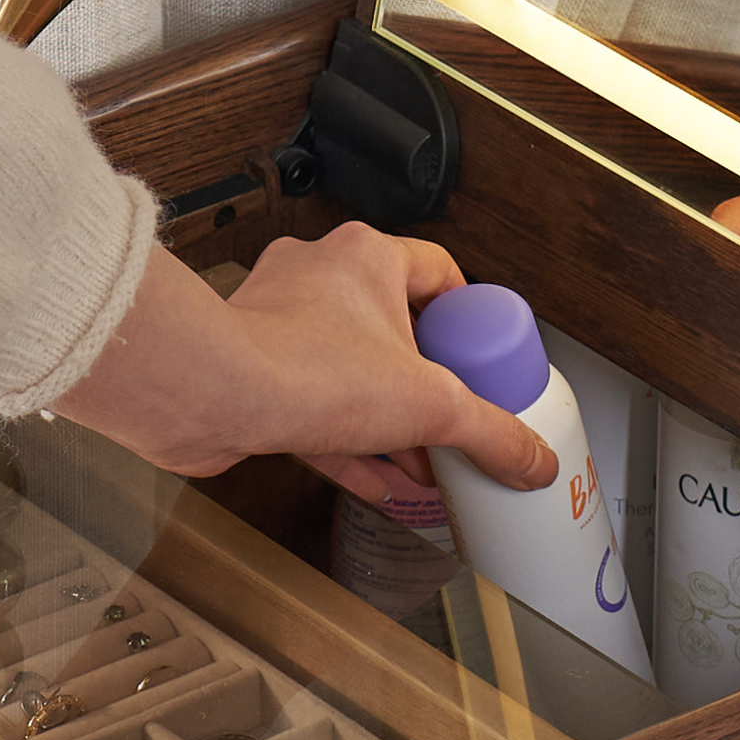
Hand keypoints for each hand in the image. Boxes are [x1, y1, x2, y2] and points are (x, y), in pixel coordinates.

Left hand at [51, 224, 557, 503]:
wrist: (204, 395)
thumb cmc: (302, 368)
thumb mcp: (430, 406)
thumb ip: (491, 433)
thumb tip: (535, 459)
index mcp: (369, 259)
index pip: (440, 272)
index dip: (470, 318)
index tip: (485, 359)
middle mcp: (321, 277)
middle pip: (396, 326)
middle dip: (426, 380)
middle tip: (452, 413)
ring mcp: (279, 321)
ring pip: (350, 367)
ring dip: (385, 414)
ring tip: (417, 456)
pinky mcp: (250, 368)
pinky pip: (311, 404)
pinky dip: (345, 441)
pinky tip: (373, 480)